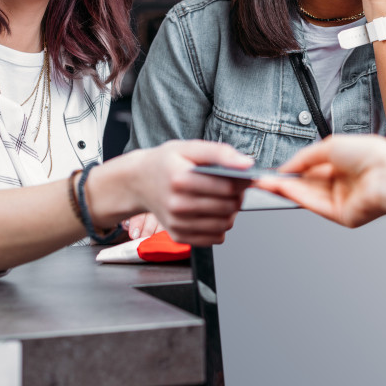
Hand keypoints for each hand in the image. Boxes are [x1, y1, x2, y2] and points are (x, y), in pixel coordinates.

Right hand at [95, 140, 254, 245]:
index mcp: (180, 179)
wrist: (138, 182)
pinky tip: (213, 211)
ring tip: (222, 198)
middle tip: (233, 186)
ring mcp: (177, 223)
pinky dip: (220, 226)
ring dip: (231, 212)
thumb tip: (247, 164)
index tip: (246, 176)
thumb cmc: (166, 163)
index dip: (244, 182)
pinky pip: (215, 238)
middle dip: (238, 196)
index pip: (227, 187)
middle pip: (228, 207)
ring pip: (225, 224)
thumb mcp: (189, 147)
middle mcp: (177, 204)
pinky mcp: (179, 236)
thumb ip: (219, 153)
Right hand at [257, 135, 385, 228]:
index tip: (274, 170)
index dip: (292, 171)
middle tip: (263, 179)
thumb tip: (286, 167)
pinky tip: (282, 188)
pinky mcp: (342, 215)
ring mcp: (342, 200)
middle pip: (307, 185)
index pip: (312, 170)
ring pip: (308, 196)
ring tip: (266, 183)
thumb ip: (305, 158)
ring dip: (286, 189)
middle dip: (284, 182)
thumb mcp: (330, 146)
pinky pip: (315, 205)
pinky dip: (297, 197)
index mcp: (344, 165)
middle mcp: (343, 184)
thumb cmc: (370, 154)